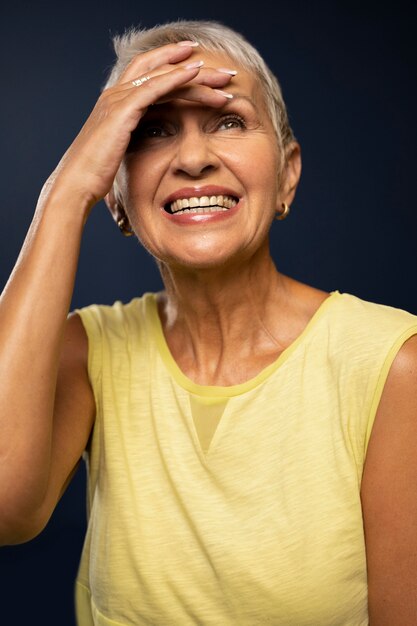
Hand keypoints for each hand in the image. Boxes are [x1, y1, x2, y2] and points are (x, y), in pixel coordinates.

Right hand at [47, 42, 234, 212]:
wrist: (77, 184)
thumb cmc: (96, 178)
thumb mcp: (121, 157)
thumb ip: (135, 149)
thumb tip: (151, 158)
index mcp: (118, 104)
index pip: (154, 78)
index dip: (182, 73)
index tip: (209, 76)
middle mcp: (117, 94)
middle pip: (162, 69)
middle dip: (196, 66)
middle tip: (226, 72)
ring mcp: (119, 99)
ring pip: (164, 75)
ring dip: (196, 73)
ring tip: (224, 76)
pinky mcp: (122, 109)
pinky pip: (155, 86)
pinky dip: (176, 77)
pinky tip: (197, 73)